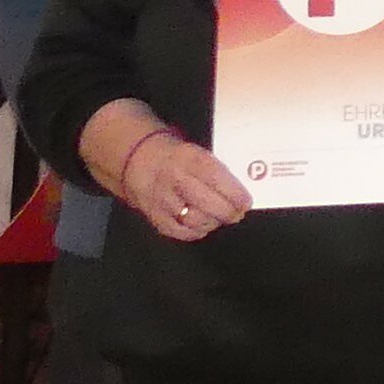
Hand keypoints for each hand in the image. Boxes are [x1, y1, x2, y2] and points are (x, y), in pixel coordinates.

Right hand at [117, 135, 250, 242]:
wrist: (137, 159)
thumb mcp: (196, 152)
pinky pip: (180, 232)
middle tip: (237, 214)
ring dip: (212, 222)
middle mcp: (174, 179)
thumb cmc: (176, 157)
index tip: (246, 202)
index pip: (215, 178)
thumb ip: (216, 170)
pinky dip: (195, 231)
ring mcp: (162, 199)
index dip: (234, 194)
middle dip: (228, 213)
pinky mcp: (154, 216)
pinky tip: (201, 224)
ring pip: (195, 220)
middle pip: (207, 203)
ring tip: (218, 217)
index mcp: (188, 158)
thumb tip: (241, 191)